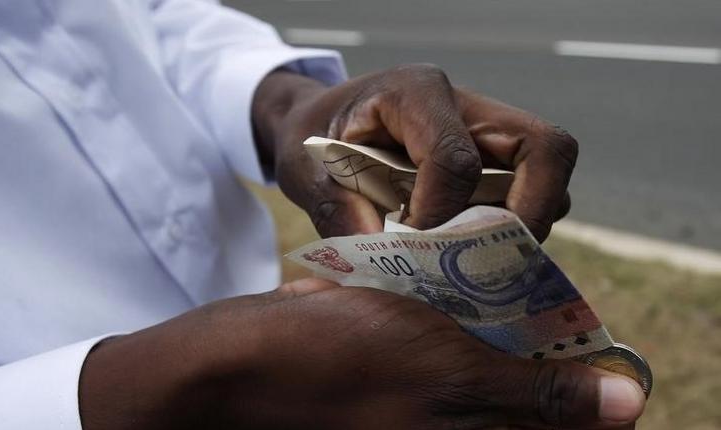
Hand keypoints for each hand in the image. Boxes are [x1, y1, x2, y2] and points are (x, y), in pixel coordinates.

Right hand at [80, 279, 644, 428]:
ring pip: (479, 366)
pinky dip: (444, 319)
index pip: (558, 422)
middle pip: (521, 394)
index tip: (578, 335)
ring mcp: (414, 410)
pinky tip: (426, 288)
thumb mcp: (440, 374)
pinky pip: (437, 353)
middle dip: (533, 343)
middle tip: (517, 295)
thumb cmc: (331, 366)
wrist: (228, 369)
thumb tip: (630, 406)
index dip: (582, 382)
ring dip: (487, 323)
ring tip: (469, 283)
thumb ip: (534, 395)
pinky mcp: (389, 384)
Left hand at [253, 64, 576, 240]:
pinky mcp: (494, 156)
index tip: (410, 246)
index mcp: (414, 93)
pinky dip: (513, 227)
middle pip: (546, 149)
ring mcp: (488, 130)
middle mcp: (466, 105)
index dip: (439, 213)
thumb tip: (383, 254)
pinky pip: (529, 190)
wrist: (320, 122)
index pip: (453, 157)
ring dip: (525, 224)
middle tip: (490, 260)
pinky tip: (474, 253)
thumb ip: (337, 208)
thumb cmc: (311, 138)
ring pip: (547, 172)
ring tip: (479, 260)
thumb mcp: (303, 169)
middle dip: (530, 213)